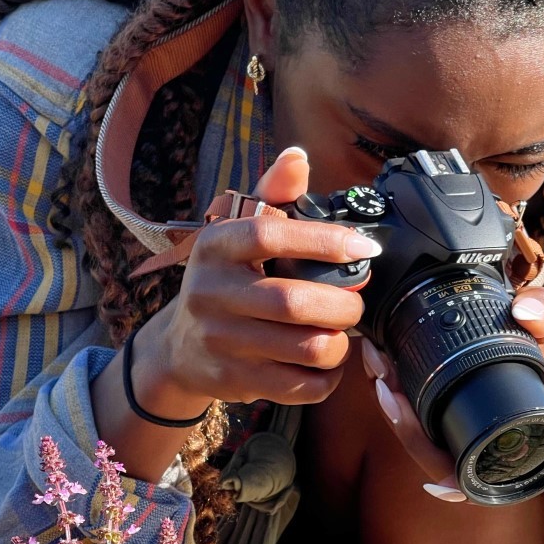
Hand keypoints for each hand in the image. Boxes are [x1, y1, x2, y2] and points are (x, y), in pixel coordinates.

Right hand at [155, 147, 379, 407]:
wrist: (179, 347)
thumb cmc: (224, 280)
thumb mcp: (238, 232)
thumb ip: (272, 196)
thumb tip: (297, 157)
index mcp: (216, 246)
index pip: (270, 235)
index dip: (323, 240)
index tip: (364, 247)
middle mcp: (211, 292)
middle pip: (295, 302)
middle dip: (343, 305)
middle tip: (355, 304)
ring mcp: (219, 340)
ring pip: (305, 348)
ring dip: (339, 344)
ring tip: (341, 334)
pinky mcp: (232, 379)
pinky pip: (300, 385)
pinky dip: (327, 378)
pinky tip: (326, 364)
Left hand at [360, 285, 543, 500]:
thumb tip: (523, 306)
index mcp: (512, 449)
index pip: (449, 466)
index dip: (414, 440)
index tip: (391, 399)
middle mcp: (492, 458)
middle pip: (426, 452)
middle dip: (394, 411)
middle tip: (378, 368)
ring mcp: (479, 445)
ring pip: (424, 440)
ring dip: (395, 404)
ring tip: (379, 362)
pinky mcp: (470, 430)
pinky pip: (431, 427)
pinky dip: (409, 401)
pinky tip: (391, 372)